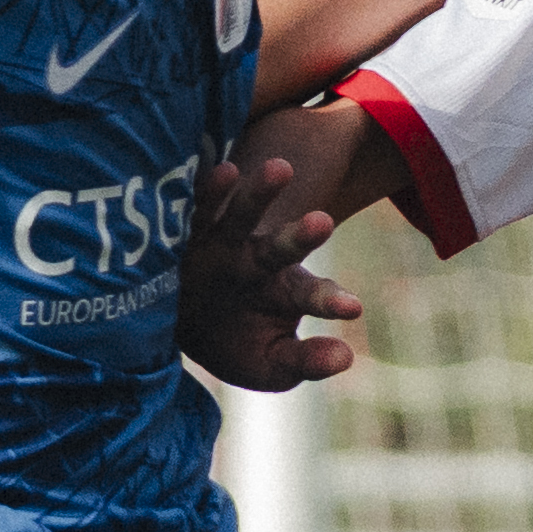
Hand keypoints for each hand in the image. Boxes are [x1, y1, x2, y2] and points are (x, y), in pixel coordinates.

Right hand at [177, 146, 363, 390]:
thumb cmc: (236, 344)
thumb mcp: (271, 364)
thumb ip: (305, 362)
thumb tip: (345, 358)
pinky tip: (224, 170)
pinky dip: (211, 192)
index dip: (329, 300)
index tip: (352, 308)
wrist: (180, 331)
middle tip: (323, 222)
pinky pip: (201, 211)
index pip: (311, 295)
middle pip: (282, 248)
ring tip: (280, 168)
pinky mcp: (191, 236)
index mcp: (284, 293)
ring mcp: (225, 246)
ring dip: (260, 194)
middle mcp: (258, 263)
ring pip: (244, 217)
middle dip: (300, 237)